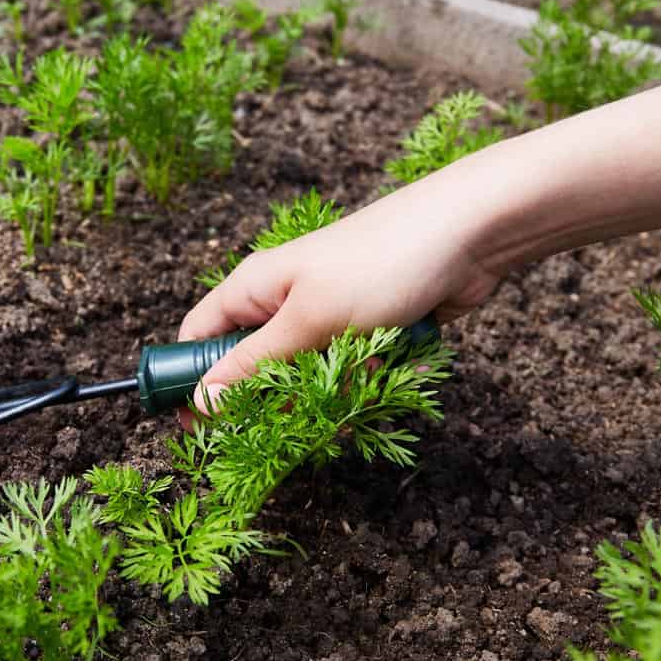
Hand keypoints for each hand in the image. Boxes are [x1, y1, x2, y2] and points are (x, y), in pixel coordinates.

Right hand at [177, 196, 500, 426]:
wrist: (470, 234)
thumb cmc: (380, 264)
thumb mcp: (309, 320)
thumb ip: (254, 366)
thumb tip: (202, 401)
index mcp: (253, 289)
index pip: (198, 338)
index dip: (190, 381)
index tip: (196, 427)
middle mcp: (281, 303)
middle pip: (250, 368)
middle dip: (270, 400)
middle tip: (288, 424)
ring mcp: (324, 318)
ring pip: (300, 379)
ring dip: (324, 395)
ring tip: (355, 391)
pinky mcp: (363, 332)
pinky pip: (344, 374)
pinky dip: (361, 382)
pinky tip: (387, 373)